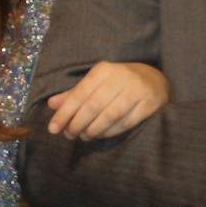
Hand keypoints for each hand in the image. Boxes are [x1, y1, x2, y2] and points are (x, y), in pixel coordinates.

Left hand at [46, 61, 169, 138]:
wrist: (154, 80)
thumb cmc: (118, 82)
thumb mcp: (96, 82)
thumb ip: (74, 93)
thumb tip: (51, 104)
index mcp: (104, 70)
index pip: (80, 93)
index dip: (65, 112)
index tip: (53, 128)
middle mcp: (121, 77)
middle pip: (93, 106)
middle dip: (77, 123)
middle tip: (69, 135)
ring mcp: (137, 91)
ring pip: (109, 116)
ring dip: (93, 130)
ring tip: (84, 136)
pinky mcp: (148, 104)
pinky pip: (125, 123)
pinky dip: (109, 132)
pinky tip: (100, 135)